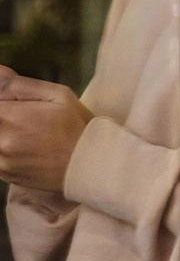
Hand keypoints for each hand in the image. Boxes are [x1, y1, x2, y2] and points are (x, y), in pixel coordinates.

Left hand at [0, 73, 92, 192]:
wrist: (90, 166)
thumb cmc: (77, 127)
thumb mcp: (59, 95)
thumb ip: (21, 85)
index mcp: (12, 118)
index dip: (2, 101)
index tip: (12, 102)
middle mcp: (0, 143)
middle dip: (5, 114)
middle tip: (25, 116)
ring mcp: (1, 162)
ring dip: (5, 130)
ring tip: (28, 130)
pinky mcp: (3, 175)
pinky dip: (6, 146)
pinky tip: (26, 144)